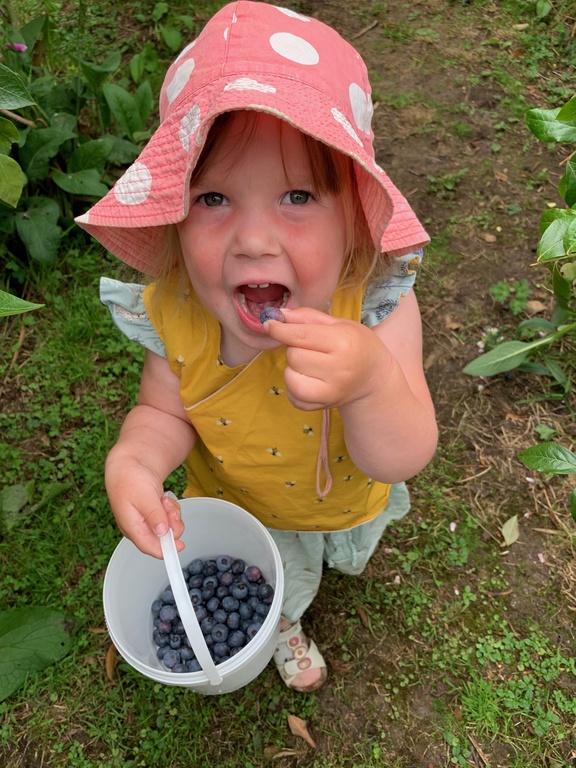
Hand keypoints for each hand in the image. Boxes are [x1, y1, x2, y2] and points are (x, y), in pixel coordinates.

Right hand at [105, 455, 184, 558]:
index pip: (149, 546)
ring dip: (171, 514)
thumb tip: (162, 533)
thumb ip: (154, 515)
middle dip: (172, 524)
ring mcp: (145, 521)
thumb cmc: (130, 478)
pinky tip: (163, 499)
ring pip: (167, 528)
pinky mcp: (152, 514)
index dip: (165, 550)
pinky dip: (170, 509)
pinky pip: (167, 518)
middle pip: (162, 538)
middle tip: (169, 507)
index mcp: (131, 527)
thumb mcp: (144, 496)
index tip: (180, 546)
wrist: (127, 464)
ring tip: (164, 500)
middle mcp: (138, 528)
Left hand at [263, 307, 388, 410]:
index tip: (269, 324)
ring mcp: (331, 392)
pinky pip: (293, 397)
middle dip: (294, 348)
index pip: (301, 335)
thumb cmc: (355, 344)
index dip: (280, 329)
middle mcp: (339, 369)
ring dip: (293, 369)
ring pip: (290, 378)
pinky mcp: (324, 406)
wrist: (374, 377)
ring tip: (309, 364)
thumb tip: (278, 316)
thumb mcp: (339, 324)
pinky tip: (308, 379)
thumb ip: (307, 317)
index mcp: (343, 342)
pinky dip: (294, 387)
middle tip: (310, 348)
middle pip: (294, 356)